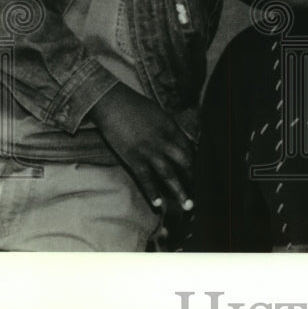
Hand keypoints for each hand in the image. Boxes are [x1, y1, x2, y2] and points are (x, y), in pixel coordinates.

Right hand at [89, 83, 195, 211]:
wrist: (112, 103)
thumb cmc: (134, 106)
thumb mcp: (158, 114)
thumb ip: (167, 128)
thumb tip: (174, 141)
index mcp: (172, 127)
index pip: (188, 148)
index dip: (192, 162)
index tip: (192, 172)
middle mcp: (164, 140)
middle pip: (184, 162)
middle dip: (191, 179)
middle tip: (194, 192)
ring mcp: (149, 151)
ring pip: (169, 174)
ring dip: (180, 191)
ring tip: (187, 205)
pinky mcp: (134, 158)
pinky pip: (146, 179)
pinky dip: (153, 193)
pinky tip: (159, 205)